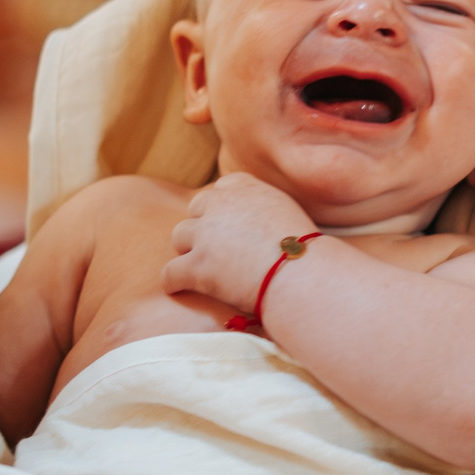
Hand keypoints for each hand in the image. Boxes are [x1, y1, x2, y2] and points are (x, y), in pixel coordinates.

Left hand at [160, 173, 316, 316]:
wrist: (304, 276)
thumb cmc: (305, 250)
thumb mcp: (286, 210)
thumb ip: (262, 205)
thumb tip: (252, 217)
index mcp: (243, 186)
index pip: (220, 189)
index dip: (222, 209)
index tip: (230, 225)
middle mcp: (221, 204)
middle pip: (196, 210)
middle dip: (203, 227)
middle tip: (216, 249)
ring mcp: (206, 234)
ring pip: (180, 237)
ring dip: (189, 252)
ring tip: (204, 270)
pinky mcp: (197, 265)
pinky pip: (170, 272)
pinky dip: (174, 281)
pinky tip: (180, 288)